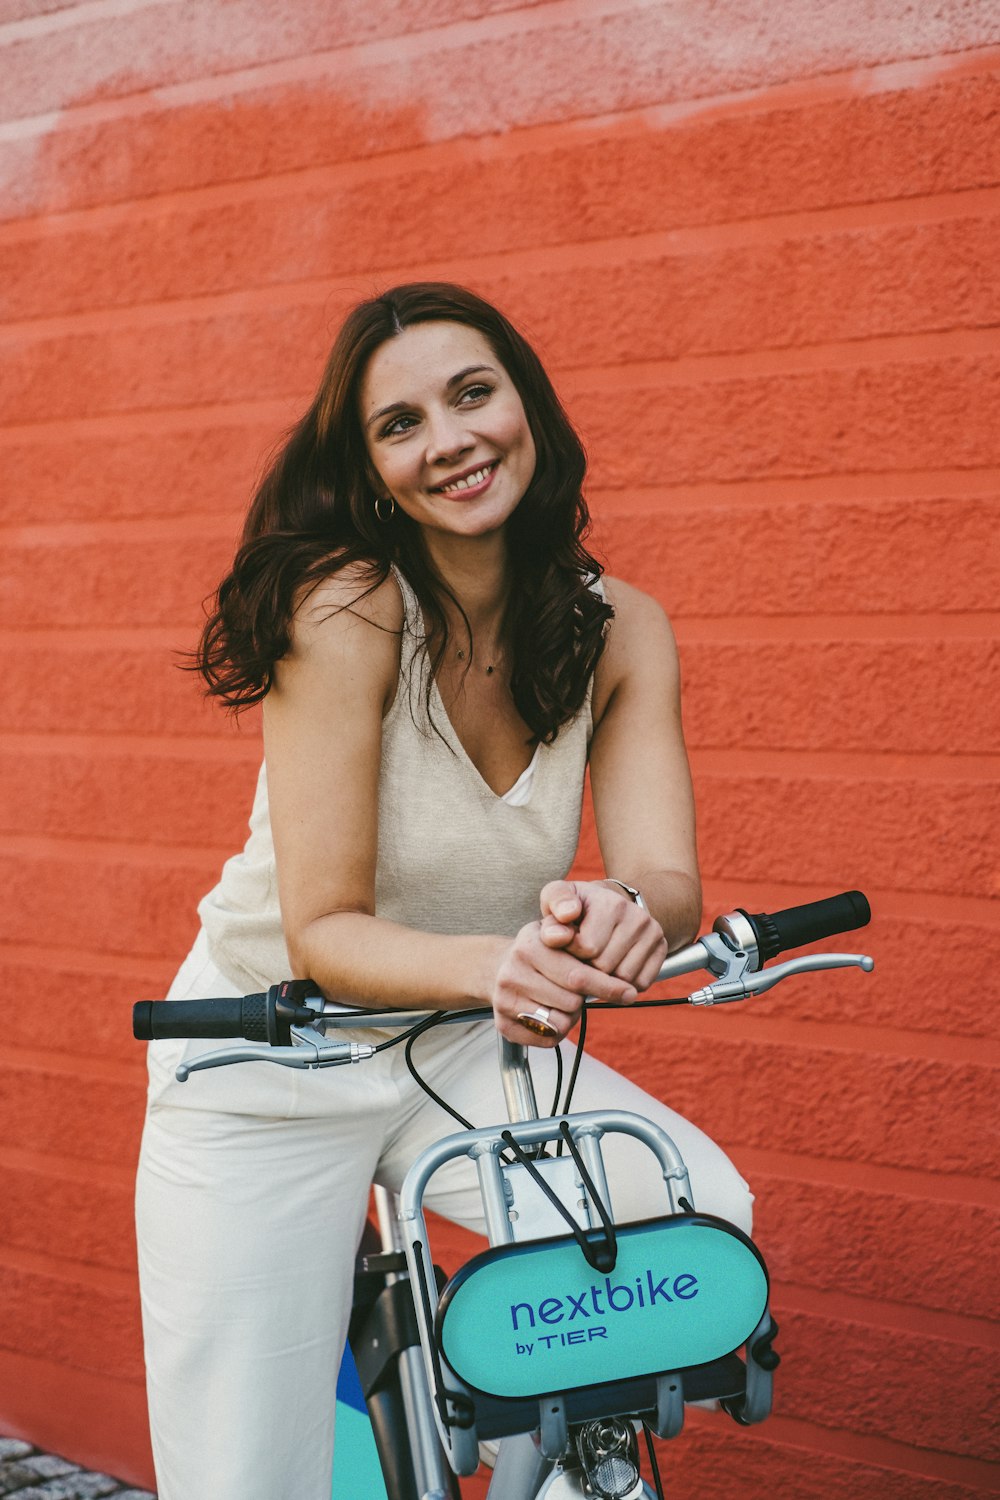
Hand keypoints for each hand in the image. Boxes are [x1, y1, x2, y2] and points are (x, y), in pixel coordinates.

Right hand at [491, 919, 639, 1046]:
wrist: (497, 968)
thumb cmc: (539, 951)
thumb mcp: (556, 932)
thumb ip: (578, 935)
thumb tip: (600, 952)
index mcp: (529, 946)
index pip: (578, 976)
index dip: (608, 986)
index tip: (629, 993)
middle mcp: (512, 973)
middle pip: (572, 1002)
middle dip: (583, 999)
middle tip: (580, 991)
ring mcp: (505, 1001)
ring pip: (560, 1022)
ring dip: (570, 1015)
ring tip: (562, 1000)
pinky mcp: (503, 1025)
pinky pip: (547, 1039)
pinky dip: (556, 1031)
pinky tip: (550, 1013)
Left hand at [538, 880, 668, 991]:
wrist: (613, 902)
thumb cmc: (579, 905)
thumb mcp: (558, 897)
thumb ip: (553, 910)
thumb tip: (557, 936)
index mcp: (611, 904)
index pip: (587, 948)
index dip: (572, 951)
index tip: (569, 942)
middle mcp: (637, 917)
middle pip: (605, 967)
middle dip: (587, 967)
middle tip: (582, 955)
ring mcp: (653, 933)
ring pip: (624, 980)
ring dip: (605, 979)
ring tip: (595, 962)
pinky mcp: (662, 949)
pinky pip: (641, 984)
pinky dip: (625, 984)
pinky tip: (614, 968)